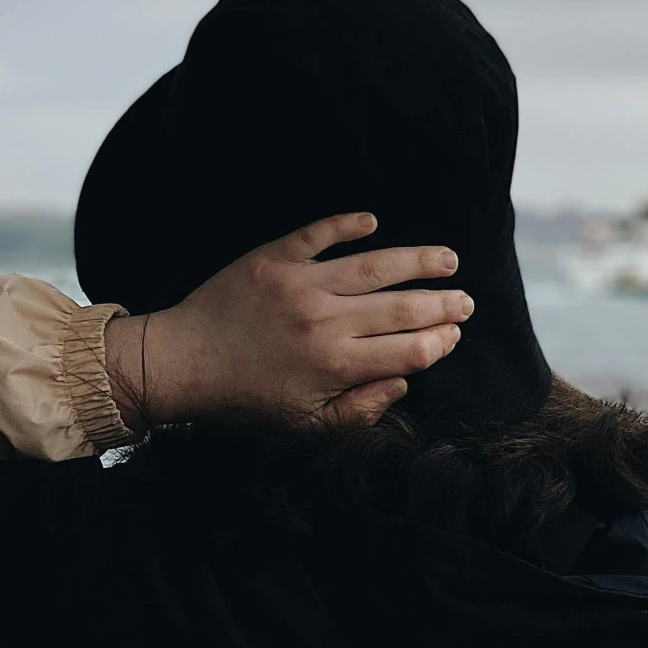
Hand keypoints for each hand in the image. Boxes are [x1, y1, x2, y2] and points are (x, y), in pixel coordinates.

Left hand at [104, 213, 471, 429]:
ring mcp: (300, 285)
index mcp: (335, 365)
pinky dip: (346, 225)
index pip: (407, 350)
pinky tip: (373, 221)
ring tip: (447, 258)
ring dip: (416, 260)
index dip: (439, 342)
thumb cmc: (245, 399)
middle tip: (466, 300)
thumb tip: (403, 381)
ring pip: (373, 265)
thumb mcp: (304, 425)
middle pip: (401, 307)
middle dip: (442, 303)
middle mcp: (324, 322)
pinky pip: (318, 234)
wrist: (181, 364)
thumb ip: (359, 410)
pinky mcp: (272, 258)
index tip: (453, 335)